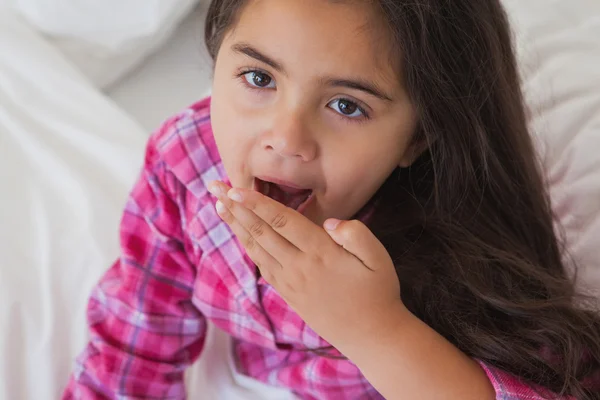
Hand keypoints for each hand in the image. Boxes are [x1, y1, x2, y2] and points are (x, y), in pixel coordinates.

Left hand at [207, 181, 407, 350]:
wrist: (370, 335)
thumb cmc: (378, 293)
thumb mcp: (379, 259)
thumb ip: (357, 234)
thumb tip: (330, 222)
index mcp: (321, 253)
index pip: (282, 222)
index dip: (256, 204)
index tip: (234, 189)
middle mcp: (299, 266)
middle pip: (260, 231)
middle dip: (236, 208)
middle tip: (214, 187)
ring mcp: (290, 282)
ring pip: (256, 248)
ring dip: (235, 225)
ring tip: (218, 206)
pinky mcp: (288, 293)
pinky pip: (261, 265)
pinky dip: (247, 246)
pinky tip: (240, 234)